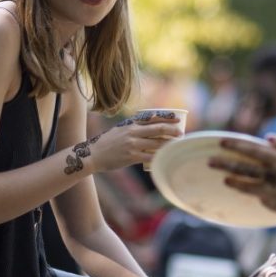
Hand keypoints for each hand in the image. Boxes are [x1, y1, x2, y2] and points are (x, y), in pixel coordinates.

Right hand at [67, 111, 182, 173]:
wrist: (93, 154)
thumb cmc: (108, 142)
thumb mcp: (120, 130)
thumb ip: (134, 128)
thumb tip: (151, 128)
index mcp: (131, 124)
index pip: (152, 118)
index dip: (167, 118)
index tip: (178, 119)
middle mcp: (133, 132)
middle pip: (158, 129)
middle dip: (172, 131)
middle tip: (181, 134)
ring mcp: (132, 144)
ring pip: (156, 144)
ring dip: (168, 145)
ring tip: (177, 146)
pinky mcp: (131, 156)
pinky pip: (149, 157)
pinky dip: (159, 157)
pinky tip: (166, 158)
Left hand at [208, 133, 275, 220]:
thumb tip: (268, 138)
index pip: (250, 150)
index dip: (235, 145)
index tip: (221, 142)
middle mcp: (270, 177)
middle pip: (241, 169)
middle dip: (224, 164)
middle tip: (209, 161)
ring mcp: (270, 193)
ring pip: (246, 186)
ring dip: (234, 181)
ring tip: (224, 179)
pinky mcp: (274, 205)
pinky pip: (260, 197)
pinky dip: (254, 193)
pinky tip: (250, 192)